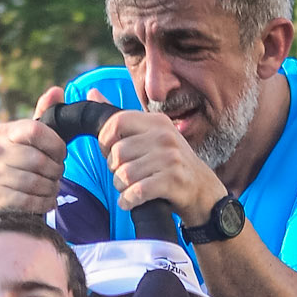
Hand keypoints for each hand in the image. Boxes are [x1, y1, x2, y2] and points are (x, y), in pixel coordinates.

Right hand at [0, 86, 68, 213]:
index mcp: (4, 131)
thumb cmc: (29, 163)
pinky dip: (44, 202)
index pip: (36, 130)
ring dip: (51, 188)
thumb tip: (56, 91)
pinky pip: (28, 201)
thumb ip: (46, 114)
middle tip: (58, 174)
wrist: (11, 198)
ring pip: (34, 182)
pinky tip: (48, 200)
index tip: (62, 154)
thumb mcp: (38, 137)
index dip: (56, 144)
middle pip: (37, 160)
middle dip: (55, 170)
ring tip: (53, 187)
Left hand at [97, 108, 224, 225]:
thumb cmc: (171, 166)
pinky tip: (130, 202)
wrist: (204, 192)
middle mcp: (164, 136)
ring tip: (128, 190)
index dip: (104, 140)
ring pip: (125, 174)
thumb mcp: (152, 137)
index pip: (117, 121)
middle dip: (114, 170)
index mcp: (156, 122)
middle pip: (118, 152)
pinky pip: (137, 192)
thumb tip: (92, 93)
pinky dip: (128, 201)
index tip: (109, 153)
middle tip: (123, 176)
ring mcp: (170, 158)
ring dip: (121, 188)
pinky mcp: (173, 181)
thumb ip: (123, 120)